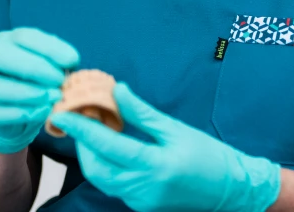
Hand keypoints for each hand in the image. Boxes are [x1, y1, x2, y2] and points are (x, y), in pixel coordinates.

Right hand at [0, 27, 79, 153]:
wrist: (18, 111)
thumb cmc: (36, 80)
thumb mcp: (49, 64)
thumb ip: (58, 61)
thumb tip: (71, 64)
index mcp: (5, 41)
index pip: (23, 37)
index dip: (49, 48)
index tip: (73, 60)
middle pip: (0, 56)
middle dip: (34, 68)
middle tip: (60, 80)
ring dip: (29, 93)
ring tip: (54, 97)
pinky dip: (23, 113)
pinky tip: (44, 111)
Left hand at [50, 82, 280, 211]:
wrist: (229, 189)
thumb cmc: (209, 156)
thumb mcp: (176, 129)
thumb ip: (142, 113)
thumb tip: (117, 91)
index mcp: (155, 165)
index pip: (107, 146)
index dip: (82, 130)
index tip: (64, 114)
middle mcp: (143, 188)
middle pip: (96, 168)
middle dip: (82, 144)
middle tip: (78, 120)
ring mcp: (140, 200)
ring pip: (102, 179)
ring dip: (92, 156)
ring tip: (93, 131)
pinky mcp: (141, 205)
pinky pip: (115, 185)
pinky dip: (107, 166)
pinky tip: (111, 148)